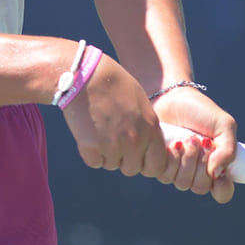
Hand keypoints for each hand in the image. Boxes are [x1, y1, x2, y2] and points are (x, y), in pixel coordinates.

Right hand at [60, 54, 169, 179]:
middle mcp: (135, 140)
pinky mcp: (92, 147)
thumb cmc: (114, 84)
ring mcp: (113, 145)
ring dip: (106, 154)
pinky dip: (91, 152)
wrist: (88, 75)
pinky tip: (89, 132)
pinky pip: (94, 162)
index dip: (146, 163)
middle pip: (132, 169)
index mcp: (150, 129)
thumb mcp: (141, 104)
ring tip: (100, 130)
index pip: (156, 166)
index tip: (137, 156)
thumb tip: (145, 150)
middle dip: (123, 160)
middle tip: (114, 141)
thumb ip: (146, 128)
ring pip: (111, 165)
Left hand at [152, 86, 236, 203]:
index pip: (222, 192)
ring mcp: (177, 170)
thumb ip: (228, 150)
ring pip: (182, 183)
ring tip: (187, 138)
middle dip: (201, 164)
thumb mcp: (223, 125)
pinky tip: (173, 143)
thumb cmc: (199, 110)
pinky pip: (165, 175)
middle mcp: (197, 171)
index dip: (222, 189)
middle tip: (201, 141)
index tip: (222, 176)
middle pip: (200, 187)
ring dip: (187, 159)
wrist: (170, 97)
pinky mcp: (159, 165)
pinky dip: (171, 158)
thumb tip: (217, 174)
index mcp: (216, 165)